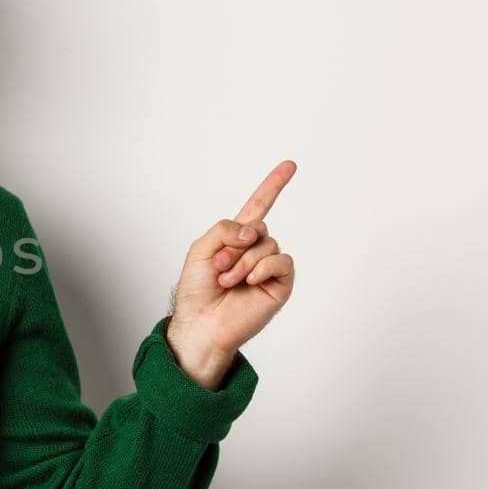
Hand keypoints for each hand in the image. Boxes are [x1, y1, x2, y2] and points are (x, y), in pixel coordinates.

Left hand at [167, 160, 297, 386]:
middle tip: (219, 267)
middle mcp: (255, 250)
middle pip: (258, 227)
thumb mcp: (200, 250)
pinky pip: (281, 261)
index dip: (273, 185)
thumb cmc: (197, 291)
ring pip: (268, 243)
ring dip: (244, 261)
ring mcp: (269, 267)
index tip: (290, 165)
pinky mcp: (280, 283)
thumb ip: (225, 228)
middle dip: (234, 245)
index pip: (258, 206)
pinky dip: (263, 267)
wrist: (203, 324)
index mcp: (236, 239)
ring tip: (228, 280)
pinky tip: (249, 281)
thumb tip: (254, 230)